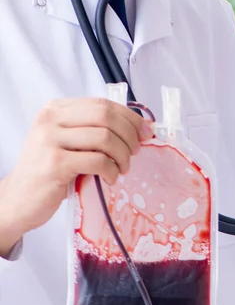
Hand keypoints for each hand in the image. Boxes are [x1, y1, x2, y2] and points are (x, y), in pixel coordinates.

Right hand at [0, 98, 152, 256]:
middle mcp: (50, 119)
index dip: (129, 117)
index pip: (102, 104)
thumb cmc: (49, 171)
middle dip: (129, 135)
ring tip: (122, 168)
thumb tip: (139, 129)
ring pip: (105, 138)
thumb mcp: (68, 142)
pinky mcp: (55, 163)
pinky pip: (98, 161)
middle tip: (135, 152)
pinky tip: (110, 179)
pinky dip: (111, 171)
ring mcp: (50, 140)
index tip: (145, 132)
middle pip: (106, 117)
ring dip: (122, 155)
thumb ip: (93, 130)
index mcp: (56, 109)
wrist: (18, 199)